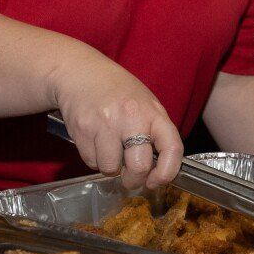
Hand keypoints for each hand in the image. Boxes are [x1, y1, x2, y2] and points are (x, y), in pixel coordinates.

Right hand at [53, 55, 183, 191]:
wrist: (80, 72)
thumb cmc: (117, 91)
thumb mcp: (145, 104)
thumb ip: (154, 133)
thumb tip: (158, 170)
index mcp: (153, 112)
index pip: (172, 149)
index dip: (167, 173)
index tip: (156, 181)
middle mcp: (131, 117)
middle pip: (139, 167)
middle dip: (134, 180)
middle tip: (130, 177)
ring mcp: (105, 123)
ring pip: (110, 168)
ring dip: (109, 166)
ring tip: (108, 147)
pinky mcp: (83, 129)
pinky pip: (90, 161)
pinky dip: (93, 158)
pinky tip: (94, 140)